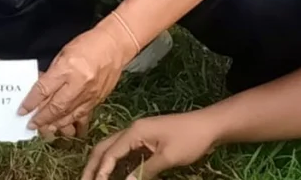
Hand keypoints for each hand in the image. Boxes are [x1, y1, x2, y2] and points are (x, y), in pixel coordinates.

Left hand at [18, 24, 134, 137]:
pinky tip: (63, 127)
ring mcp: (90, 94)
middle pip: (56, 106)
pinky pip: (82, 115)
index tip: (22, 110)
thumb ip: (53, 73)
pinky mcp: (98, 99)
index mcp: (67, 68)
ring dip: (54, 123)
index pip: (44, 89)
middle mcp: (79, 84)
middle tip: (30, 124)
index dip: (31, 102)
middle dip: (41, 118)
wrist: (114, 45)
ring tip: (43, 129)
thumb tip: (41, 91)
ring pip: (69, 114)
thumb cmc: (87, 45)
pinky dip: (71, 122)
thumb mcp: (64, 53)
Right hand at [82, 112, 218, 179]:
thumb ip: (145, 171)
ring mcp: (138, 134)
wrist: (208, 126)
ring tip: (94, 179)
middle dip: (92, 166)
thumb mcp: (168, 158)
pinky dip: (115, 163)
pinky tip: (113, 175)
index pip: (110, 153)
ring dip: (102, 164)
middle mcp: (132, 130)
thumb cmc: (190, 139)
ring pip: (112, 149)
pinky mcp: (145, 140)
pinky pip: (124, 152)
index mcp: (134, 131)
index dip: (100, 172)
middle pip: (104, 148)